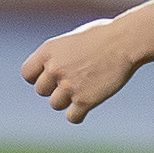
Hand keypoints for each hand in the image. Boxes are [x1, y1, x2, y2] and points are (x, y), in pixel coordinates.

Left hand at [20, 16, 139, 123]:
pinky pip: (72, 117)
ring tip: (85, 87)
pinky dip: (79, 114)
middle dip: (55, 87)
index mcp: (48, 50)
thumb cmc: (104, 35)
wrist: (126, 42)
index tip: (51, 76)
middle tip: (75, 79)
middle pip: (41, 90)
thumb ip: (58, 56)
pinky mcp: (85, 101)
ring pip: (56, 104)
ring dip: (68, 100)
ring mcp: (69, 86)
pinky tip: (88, 104)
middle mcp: (55, 69)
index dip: (38, 76)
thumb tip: (51, 71)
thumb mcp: (73, 39)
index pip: (27, 74)